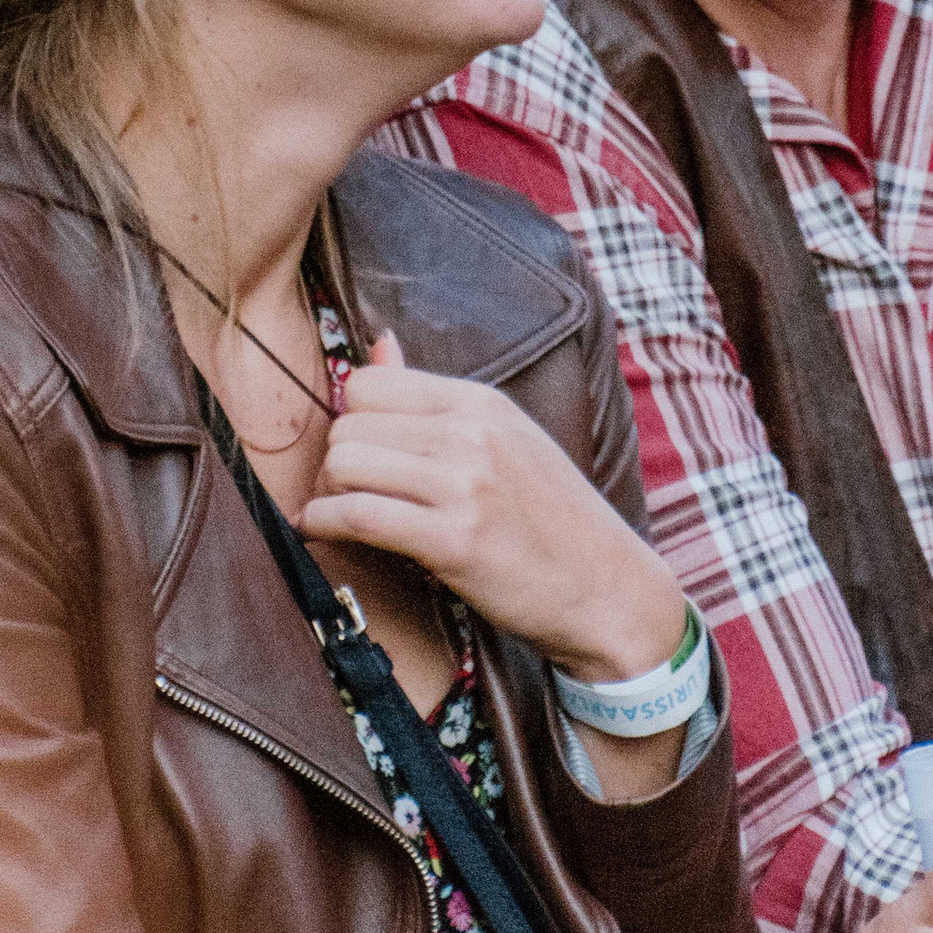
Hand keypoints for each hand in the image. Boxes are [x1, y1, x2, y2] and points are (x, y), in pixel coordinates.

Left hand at [300, 331, 686, 687]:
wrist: (609, 589)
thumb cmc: (553, 520)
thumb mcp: (507, 439)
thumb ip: (434, 398)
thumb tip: (377, 343)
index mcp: (482, 402)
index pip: (368, 382)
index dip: (352, 421)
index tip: (363, 456)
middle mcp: (472, 433)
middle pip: (348, 423)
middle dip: (337, 463)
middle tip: (349, 494)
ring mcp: (465, 485)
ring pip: (344, 463)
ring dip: (329, 494)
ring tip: (344, 516)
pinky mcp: (454, 540)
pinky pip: (357, 514)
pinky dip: (324, 524)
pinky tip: (324, 532)